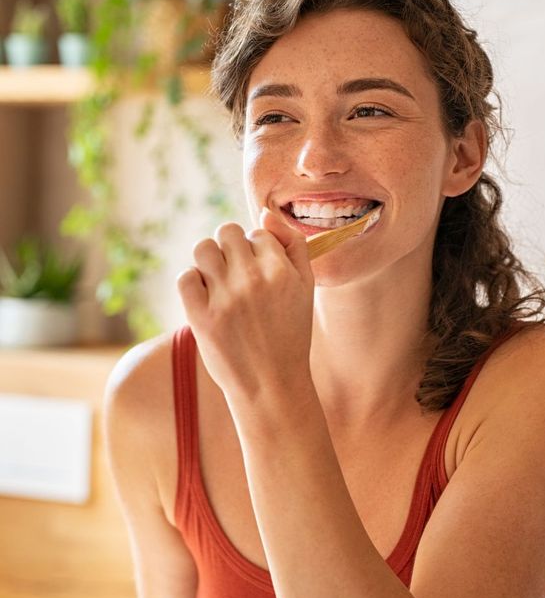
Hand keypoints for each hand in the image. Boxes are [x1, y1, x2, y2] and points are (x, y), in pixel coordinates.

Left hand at [176, 207, 314, 400]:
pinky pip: (185, 277)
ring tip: (219, 281)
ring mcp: (225, 298)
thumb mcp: (306, 287)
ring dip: (209, 260)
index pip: (258, 232)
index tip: (260, 273)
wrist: (272, 385)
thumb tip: (265, 213)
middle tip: (236, 274)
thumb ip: (293, 245)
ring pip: (203, 248)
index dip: (257, 249)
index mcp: (281, 270)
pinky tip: (206, 297)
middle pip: (227, 232)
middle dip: (231, 247)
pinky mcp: (201, 317)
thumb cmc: (291, 333)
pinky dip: (193, 282)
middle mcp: (253, 279)